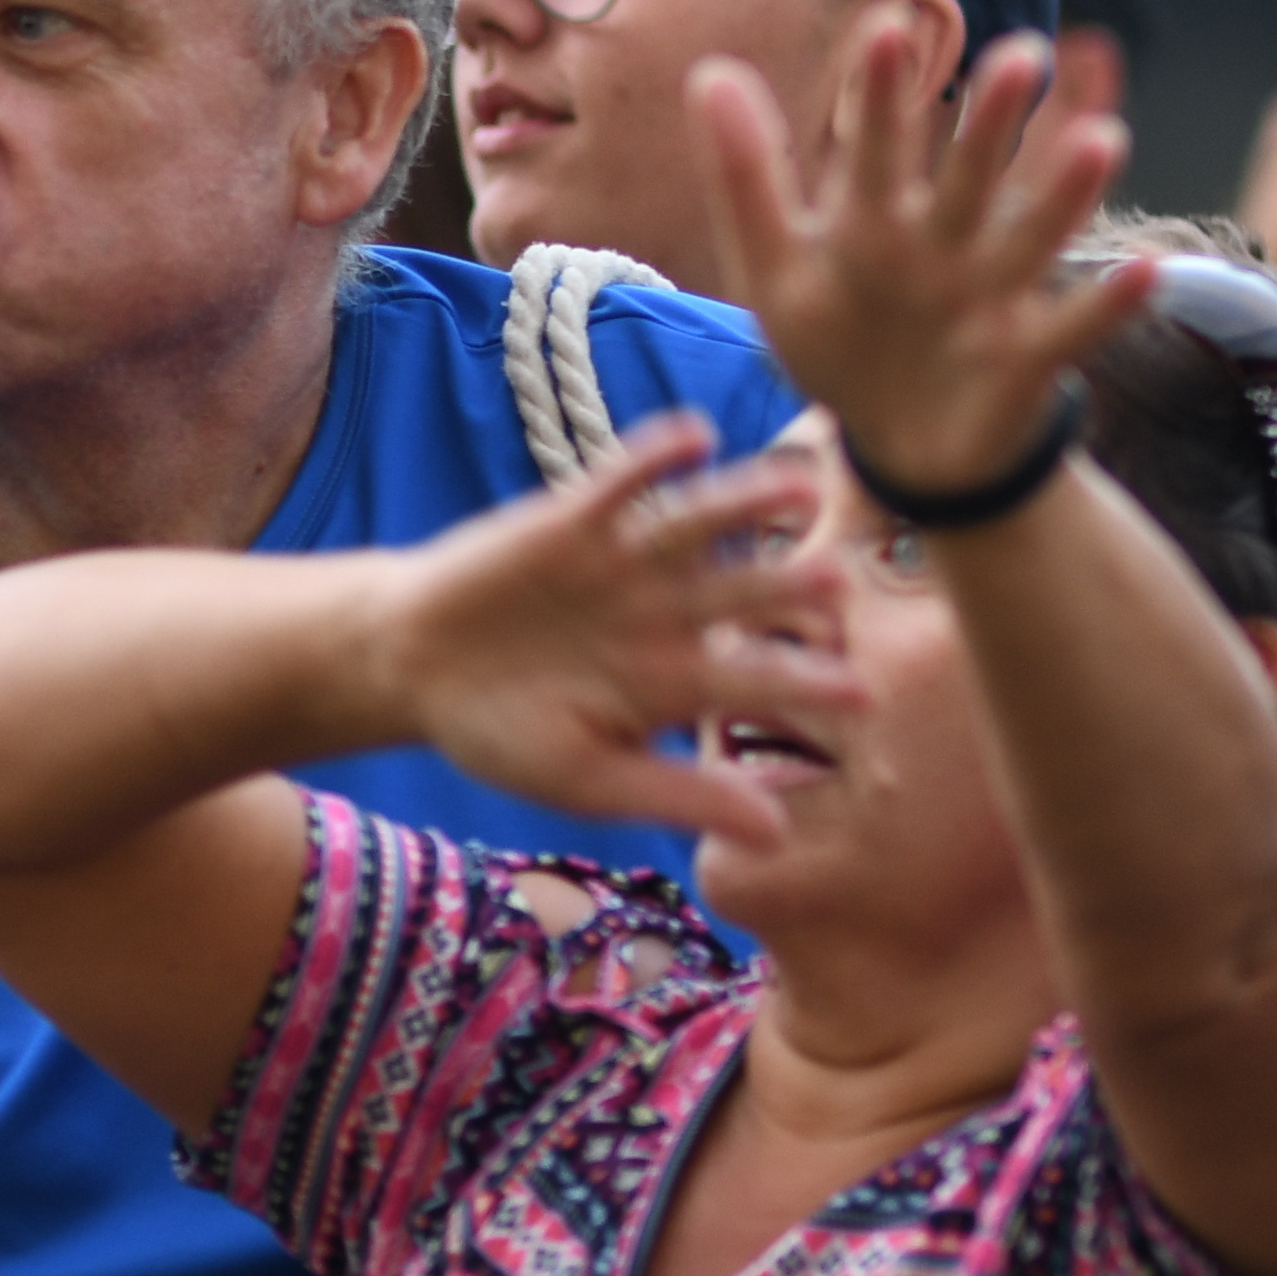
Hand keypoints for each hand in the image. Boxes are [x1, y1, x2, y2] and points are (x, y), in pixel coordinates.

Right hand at [365, 419, 857, 851]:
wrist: (413, 666)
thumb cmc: (503, 734)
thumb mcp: (588, 779)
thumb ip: (679, 795)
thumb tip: (778, 836)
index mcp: (677, 682)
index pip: (758, 680)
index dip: (807, 685)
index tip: (862, 695)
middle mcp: (667, 613)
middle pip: (742, 592)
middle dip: (786, 587)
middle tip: (835, 583)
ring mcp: (626, 561)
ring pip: (699, 526)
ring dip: (746, 504)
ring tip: (796, 490)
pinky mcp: (576, 516)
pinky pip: (624, 479)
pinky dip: (655, 457)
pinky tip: (695, 439)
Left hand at [691, 10, 1143, 504]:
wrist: (899, 447)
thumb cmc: (840, 344)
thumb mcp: (776, 270)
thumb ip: (746, 177)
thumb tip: (710, 71)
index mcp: (874, 220)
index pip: (878, 147)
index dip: (883, 94)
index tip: (888, 27)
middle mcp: (943, 243)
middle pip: (970, 176)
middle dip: (994, 123)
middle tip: (1021, 55)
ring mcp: (991, 297)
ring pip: (1032, 236)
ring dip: (1068, 194)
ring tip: (1104, 140)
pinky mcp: (1026, 358)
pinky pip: (1074, 328)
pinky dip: (1109, 304)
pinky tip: (1148, 270)